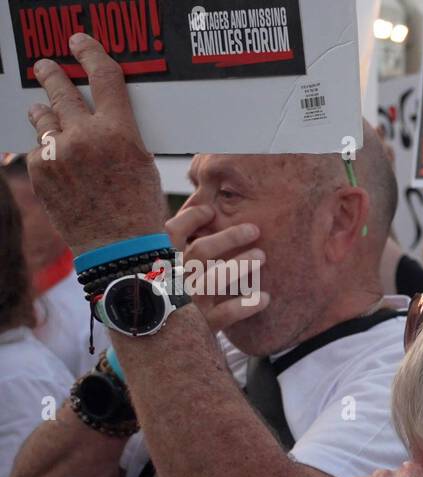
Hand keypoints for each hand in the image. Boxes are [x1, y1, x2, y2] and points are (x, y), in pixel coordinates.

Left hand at [25, 32, 165, 255]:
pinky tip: (59, 161)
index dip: (90, 53)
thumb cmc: (139, 208)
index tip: (80, 42)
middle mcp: (85, 137)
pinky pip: (39, 147)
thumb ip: (121, 132)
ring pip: (43, 116)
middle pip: (61, 89)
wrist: (118, 248)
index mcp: (120, 132)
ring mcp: (58, 153)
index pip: (103, 77)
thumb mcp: (143, 163)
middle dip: (52, 73)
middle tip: (46, 66)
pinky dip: (47, 149)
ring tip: (46, 110)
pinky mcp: (40, 170)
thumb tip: (103, 112)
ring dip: (45, 111)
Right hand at [165, 205, 270, 332]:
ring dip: (242, 264)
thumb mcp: (160, 269)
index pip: (172, 233)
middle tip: (254, 230)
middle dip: (230, 237)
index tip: (212, 211)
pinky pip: (228, 314)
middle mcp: (172, 281)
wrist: (155, 342)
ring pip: (216, 279)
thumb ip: (174, 246)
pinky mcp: (201, 326)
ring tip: (262, 255)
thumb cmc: (163, 297)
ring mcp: (186, 304)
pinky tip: (266, 298)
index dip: (192, 218)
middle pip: (202, 251)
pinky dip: (248, 305)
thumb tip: (201, 211)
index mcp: (159, 264)